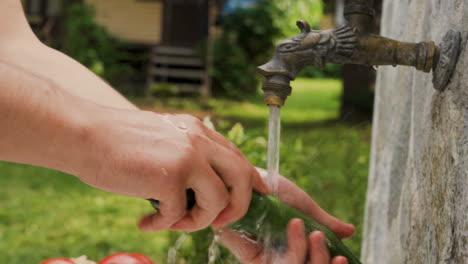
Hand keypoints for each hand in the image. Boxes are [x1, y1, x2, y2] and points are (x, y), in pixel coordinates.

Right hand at [76, 109, 266, 232]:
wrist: (83, 134)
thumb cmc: (117, 141)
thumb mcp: (163, 138)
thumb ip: (186, 154)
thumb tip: (200, 186)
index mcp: (198, 130)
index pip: (237, 156)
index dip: (248, 181)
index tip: (246, 199)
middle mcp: (198, 140)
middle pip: (242, 177)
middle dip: (237, 207)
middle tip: (217, 222)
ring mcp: (186, 157)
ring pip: (218, 200)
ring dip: (198, 221)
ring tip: (173, 223)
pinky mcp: (168, 176)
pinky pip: (179, 213)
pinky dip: (163, 225)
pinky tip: (145, 222)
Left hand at [219, 168, 353, 262]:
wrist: (250, 176)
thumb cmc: (274, 191)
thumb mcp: (304, 208)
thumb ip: (325, 223)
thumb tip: (350, 231)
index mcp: (294, 251)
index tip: (342, 258)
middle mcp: (279, 259)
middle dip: (320, 260)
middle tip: (321, 237)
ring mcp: (264, 260)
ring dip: (311, 256)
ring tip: (314, 233)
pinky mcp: (249, 258)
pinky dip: (295, 252)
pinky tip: (301, 231)